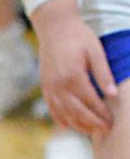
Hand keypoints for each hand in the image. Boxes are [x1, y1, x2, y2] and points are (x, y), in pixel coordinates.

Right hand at [33, 0, 116, 133]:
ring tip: (90, 131)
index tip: (112, 121)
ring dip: (77, 124)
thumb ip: (103, 73)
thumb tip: (113, 95)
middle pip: (76, 111)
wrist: (54, 27)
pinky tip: (67, 126)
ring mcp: (50, 87)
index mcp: (73, 75)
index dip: (102, 113)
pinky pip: (51, 107)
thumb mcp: (95, 51)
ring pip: (63, 112)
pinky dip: (59, 118)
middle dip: (92, 122)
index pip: (90, 101)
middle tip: (106, 129)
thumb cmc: (78, 36)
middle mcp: (59, 84)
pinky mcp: (44, 86)